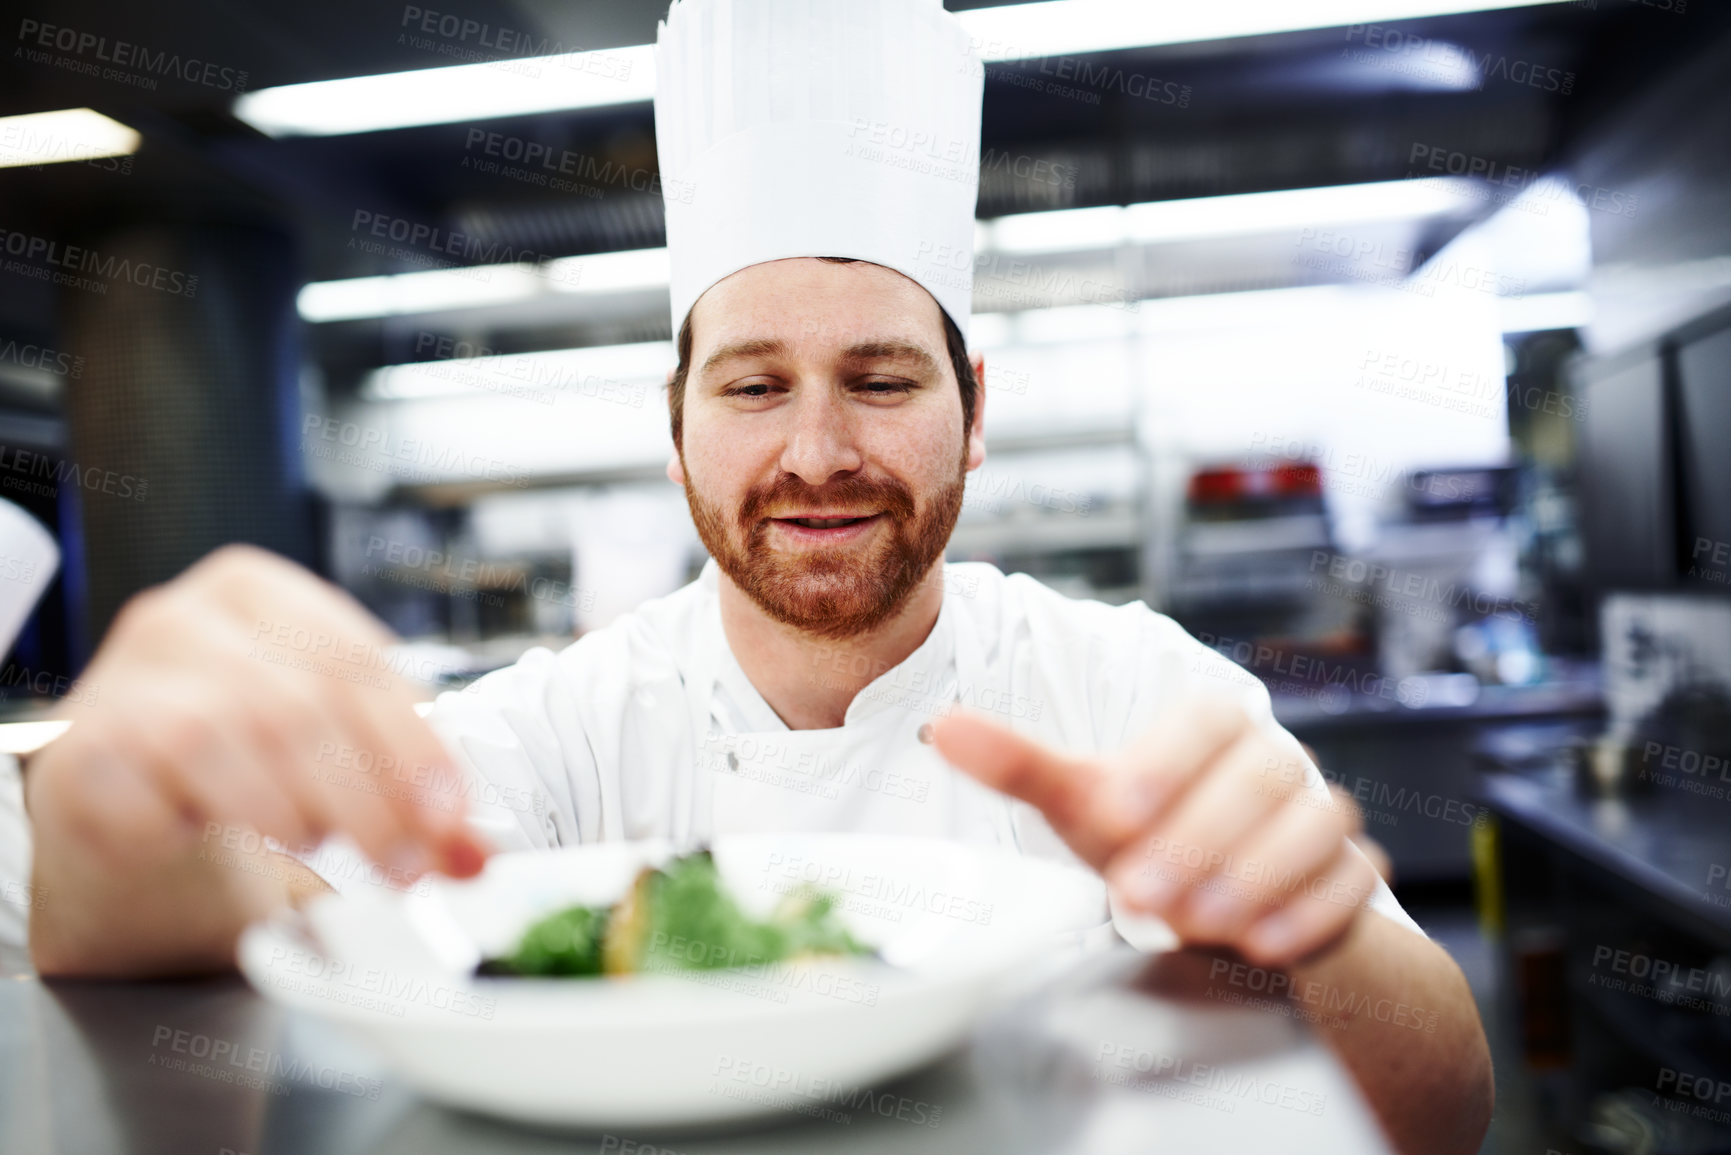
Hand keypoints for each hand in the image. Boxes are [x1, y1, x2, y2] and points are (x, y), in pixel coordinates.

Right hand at [27, 545, 487, 891]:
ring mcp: (124, 675)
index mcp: (260, 591)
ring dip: (302, 808)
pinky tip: (239, 836)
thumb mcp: (330, 757)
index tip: (453, 812)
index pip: (358, 661)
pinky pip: (162, 782)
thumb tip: (475, 852)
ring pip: (238, 733)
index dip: (415, 746)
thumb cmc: (233, 763)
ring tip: (321, 843)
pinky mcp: (83, 746)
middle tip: (412, 861)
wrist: (118, 811)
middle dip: (375, 796)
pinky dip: (217, 819)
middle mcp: (187, 617)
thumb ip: (404, 792)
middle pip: (307, 702)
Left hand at [933, 698, 1373, 968]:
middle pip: (1258, 776)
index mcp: (1213, 727)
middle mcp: (1274, 760)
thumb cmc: (1149, 841)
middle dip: (1198, 837)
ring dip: (1257, 874)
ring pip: (1315, 823)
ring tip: (1202, 921)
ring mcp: (1321, 813)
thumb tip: (942, 727)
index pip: (1205, 719)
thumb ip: (1018, 765)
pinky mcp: (1353, 871)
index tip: (1115, 812)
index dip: (1165, 761)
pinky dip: (1312, 912)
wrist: (1226, 906)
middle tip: (1141, 894)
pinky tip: (1265, 945)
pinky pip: (1353, 880)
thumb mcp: (1082, 808)